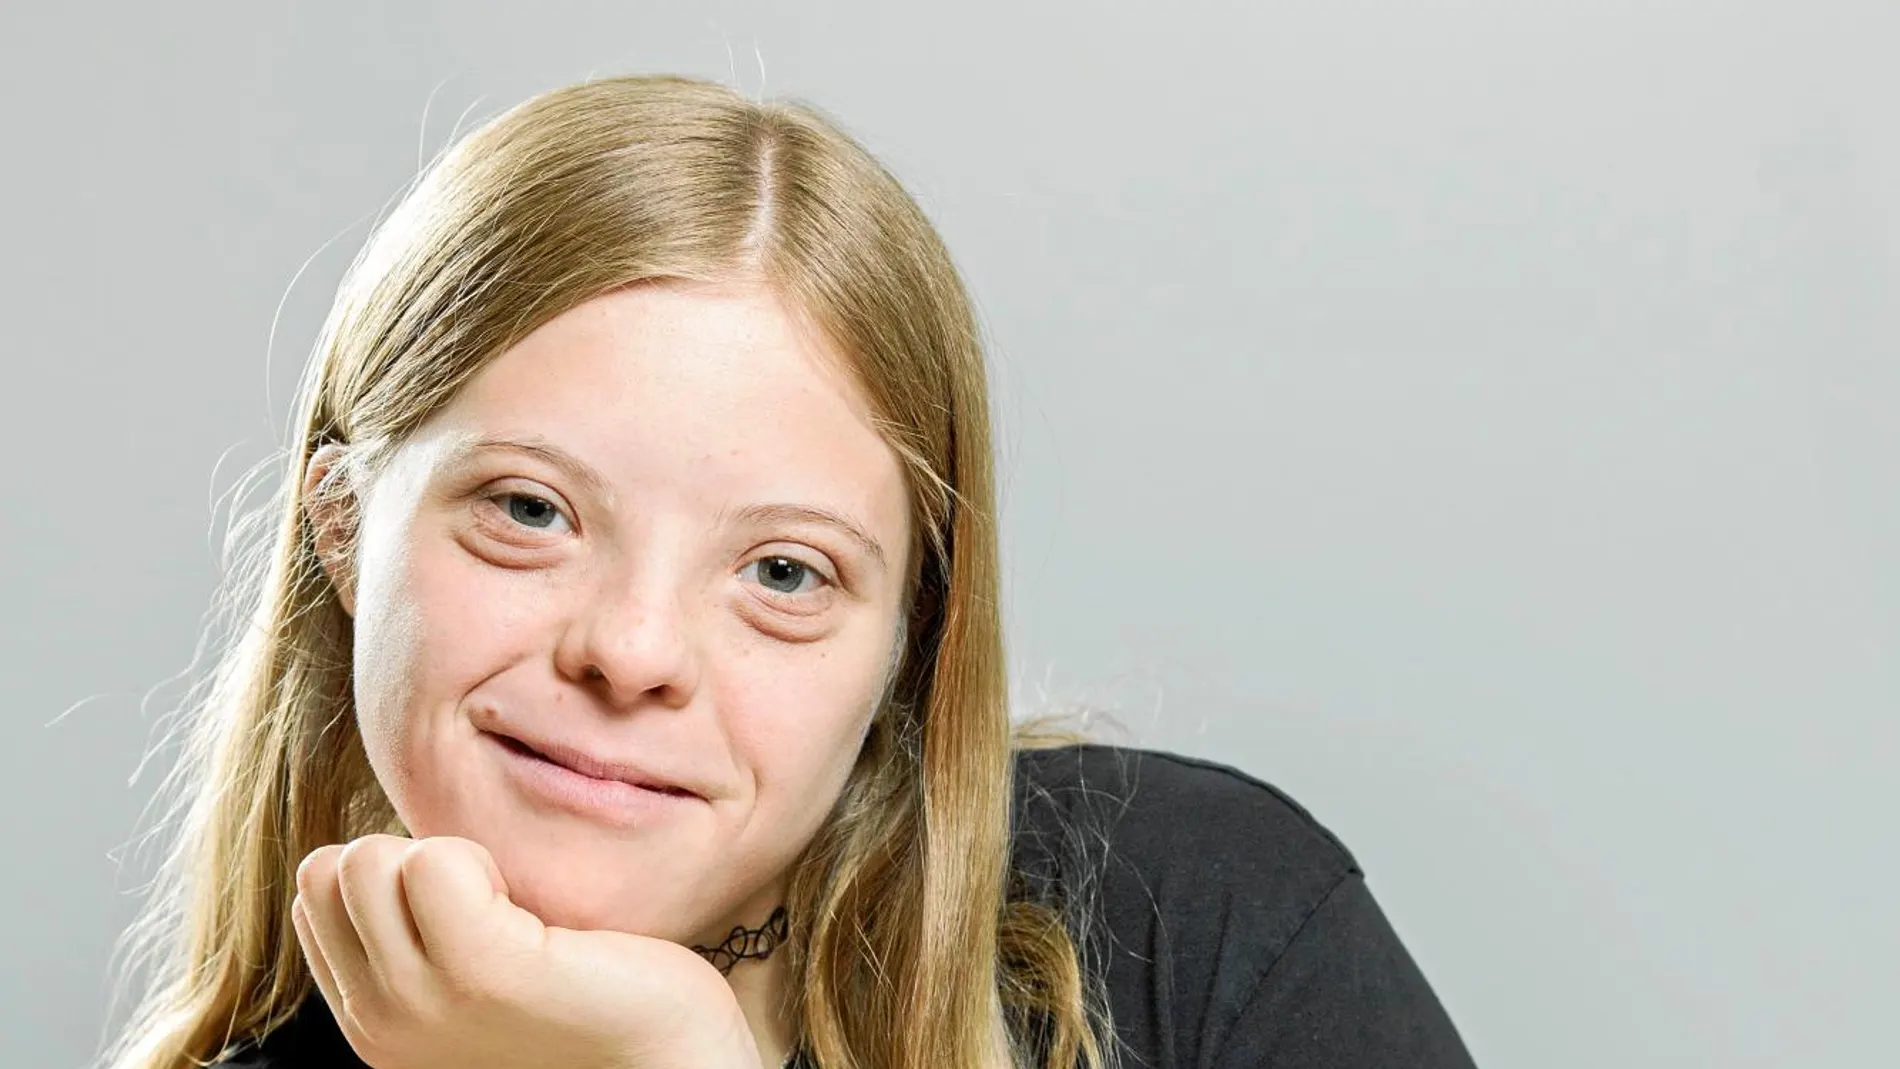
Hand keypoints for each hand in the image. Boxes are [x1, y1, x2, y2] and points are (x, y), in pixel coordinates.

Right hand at [290, 834, 762, 1068]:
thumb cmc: (587, 994)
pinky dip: (479, 858)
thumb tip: (377, 848)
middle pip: (329, 870)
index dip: (394, 870)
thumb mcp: (468, 966)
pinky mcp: (484, 971)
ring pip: (364, 861)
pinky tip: (534, 915)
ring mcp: (424, 1002)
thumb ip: (412, 928)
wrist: (670, 1057)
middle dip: (408, 855)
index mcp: (372, 1018)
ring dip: (445, 854)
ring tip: (512, 909)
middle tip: (492, 899)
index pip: (319, 889)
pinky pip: (431, 863)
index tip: (469, 902)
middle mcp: (380, 1021)